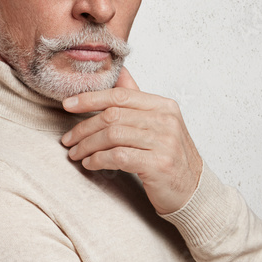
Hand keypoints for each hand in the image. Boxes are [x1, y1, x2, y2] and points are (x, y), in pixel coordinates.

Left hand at [60, 68, 202, 214]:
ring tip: (76, 153)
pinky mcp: (158, 164)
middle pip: (112, 116)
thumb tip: (120, 71)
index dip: (90, 99)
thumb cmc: (168, 156)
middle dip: (83, 128)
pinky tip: (90, 163)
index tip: (68, 105)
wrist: (193, 190)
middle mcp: (166, 120)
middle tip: (68, 139)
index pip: (120, 95)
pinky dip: (98, 159)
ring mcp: (164, 142)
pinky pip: (118, 156)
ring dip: (87, 145)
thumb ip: (137, 99)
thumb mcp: (158, 122)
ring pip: (112, 136)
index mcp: (163, 106)